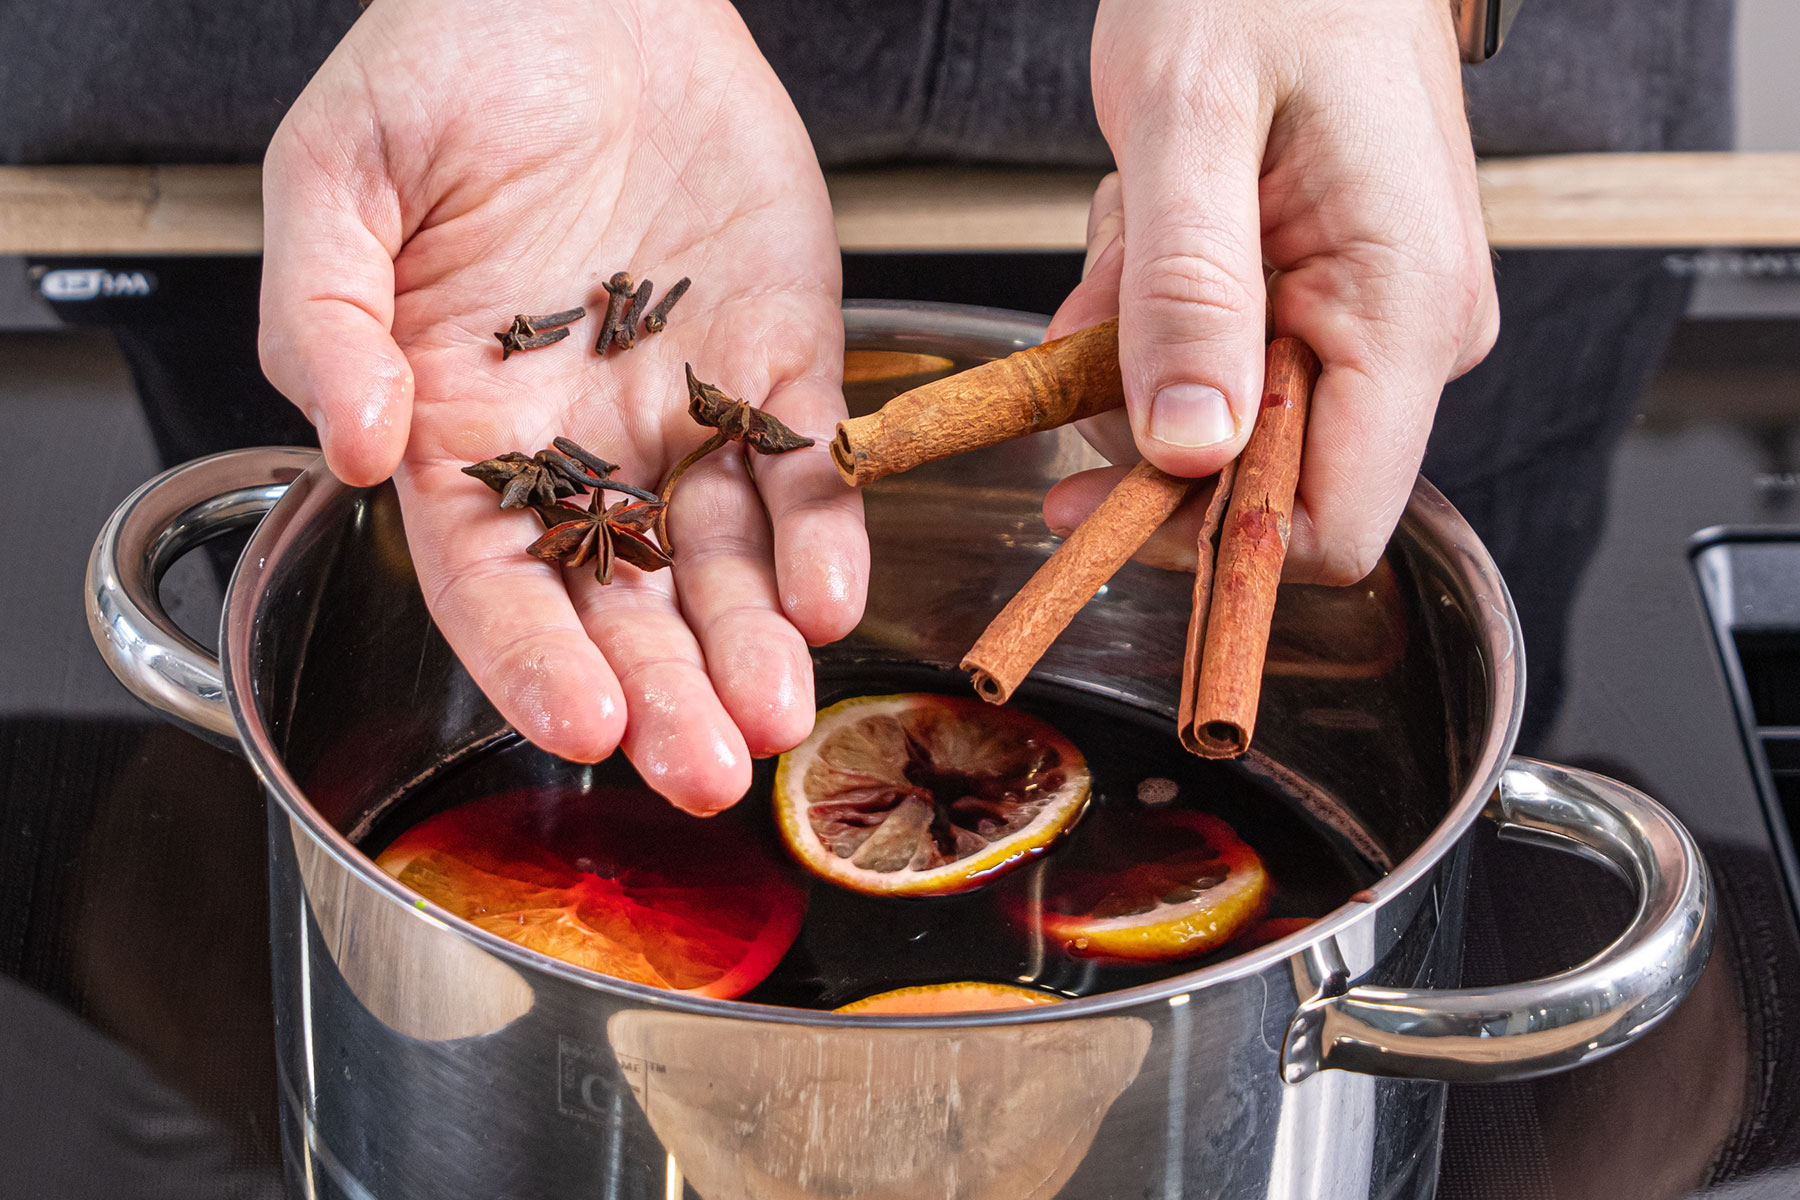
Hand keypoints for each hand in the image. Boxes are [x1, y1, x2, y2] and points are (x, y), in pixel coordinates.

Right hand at [259, 0, 864, 812]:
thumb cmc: (446, 73)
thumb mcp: (339, 178)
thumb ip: (322, 318)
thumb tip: (344, 442)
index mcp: (461, 429)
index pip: (493, 581)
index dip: (534, 660)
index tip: (581, 726)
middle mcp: (579, 449)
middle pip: (621, 603)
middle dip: (665, 693)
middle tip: (704, 770)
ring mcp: (687, 414)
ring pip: (725, 561)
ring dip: (753, 643)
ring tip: (777, 711)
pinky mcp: (781, 365)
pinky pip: (810, 469)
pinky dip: (825, 533)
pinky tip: (830, 596)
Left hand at [1046, 0, 1498, 583]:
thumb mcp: (1191, 118)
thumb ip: (1188, 287)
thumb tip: (1190, 445)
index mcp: (1405, 307)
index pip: (1329, 522)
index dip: (1205, 539)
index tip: (1092, 497)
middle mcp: (1415, 333)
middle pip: (1261, 476)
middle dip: (1147, 414)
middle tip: (1096, 304)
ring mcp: (1381, 319)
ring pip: (1229, 415)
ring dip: (1141, 348)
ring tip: (1131, 232)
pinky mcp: (1340, 298)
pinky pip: (1230, 356)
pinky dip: (1159, 312)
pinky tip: (1151, 228)